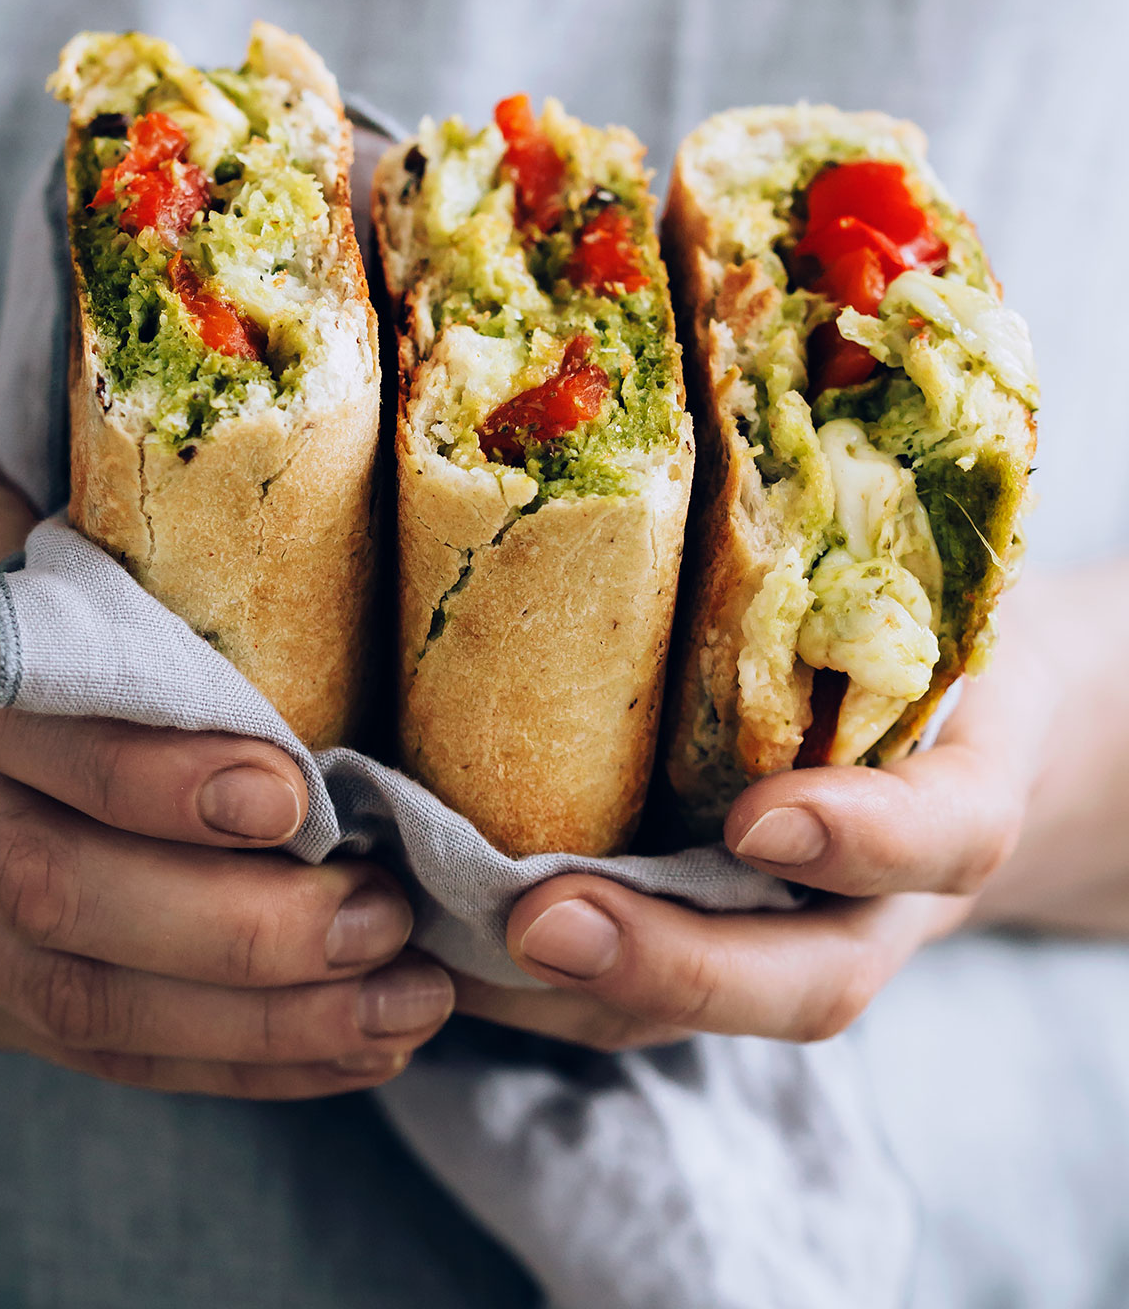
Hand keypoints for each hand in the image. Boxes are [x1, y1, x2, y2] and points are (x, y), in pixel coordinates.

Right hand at [0, 420, 453, 1095]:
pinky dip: (231, 1062)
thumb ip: (135, 449)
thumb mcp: (42, 459)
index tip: (292, 786)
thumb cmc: (27, 518)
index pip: (13, 725)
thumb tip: (316, 301)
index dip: (145, 771)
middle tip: (386, 911)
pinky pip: (94, 1050)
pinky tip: (352, 1045)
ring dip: (258, 1019)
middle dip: (236, 925)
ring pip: (78, 1000)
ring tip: (406, 999)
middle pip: (52, 892)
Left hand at [458, 583, 1058, 1049]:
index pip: (942, 837)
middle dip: (673, 960)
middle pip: (805, 980)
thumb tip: (745, 376)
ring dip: (567, 989)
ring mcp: (787, 943)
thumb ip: (851, 547)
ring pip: (698, 1011)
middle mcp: (877, 899)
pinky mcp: (699, 950)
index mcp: (956, 795)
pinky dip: (527, 986)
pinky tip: (430, 932)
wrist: (935, 729)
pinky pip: (626, 1000)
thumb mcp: (910, 578)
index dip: (862, 841)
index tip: (762, 822)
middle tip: (544, 921)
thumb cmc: (905, 621)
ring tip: (446, 931)